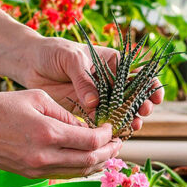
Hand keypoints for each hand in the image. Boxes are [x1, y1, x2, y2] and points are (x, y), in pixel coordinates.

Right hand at [0, 89, 120, 177]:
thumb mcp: (37, 98)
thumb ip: (65, 113)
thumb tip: (85, 125)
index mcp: (48, 133)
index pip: (91, 141)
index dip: (107, 136)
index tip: (112, 128)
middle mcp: (45, 156)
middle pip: (90, 161)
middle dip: (108, 152)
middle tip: (118, 143)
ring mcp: (37, 169)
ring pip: (78, 172)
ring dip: (96, 163)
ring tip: (107, 153)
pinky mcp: (30, 174)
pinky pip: (63, 173)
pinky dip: (78, 168)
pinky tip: (85, 159)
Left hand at [20, 36, 163, 130]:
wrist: (31, 63)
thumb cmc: (53, 52)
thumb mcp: (70, 59)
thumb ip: (83, 79)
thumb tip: (94, 102)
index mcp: (112, 62)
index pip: (137, 73)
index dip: (150, 85)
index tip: (155, 95)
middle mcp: (109, 81)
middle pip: (133, 95)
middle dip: (142, 105)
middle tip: (142, 112)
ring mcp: (99, 97)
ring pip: (120, 111)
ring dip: (129, 119)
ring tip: (133, 126)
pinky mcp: (86, 110)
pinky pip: (101, 122)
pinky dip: (109, 129)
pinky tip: (115, 134)